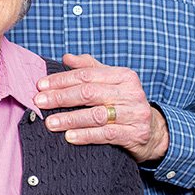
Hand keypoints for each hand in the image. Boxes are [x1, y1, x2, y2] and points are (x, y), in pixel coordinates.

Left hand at [33, 53, 168, 163]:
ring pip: (96, 115)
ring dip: (70, 119)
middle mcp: (131, 92)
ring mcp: (135, 114)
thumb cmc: (126, 104)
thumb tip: (66, 58)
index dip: (62, 80)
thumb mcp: (112, 82)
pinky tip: (69, 137)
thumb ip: (90, 68)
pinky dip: (86, 135)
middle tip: (40, 102)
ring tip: (50, 123)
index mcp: (124, 75)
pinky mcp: (135, 134)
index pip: (88, 75)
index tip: (41, 85)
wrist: (155, 131)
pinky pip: (106, 135)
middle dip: (61, 97)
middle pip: (90, 93)